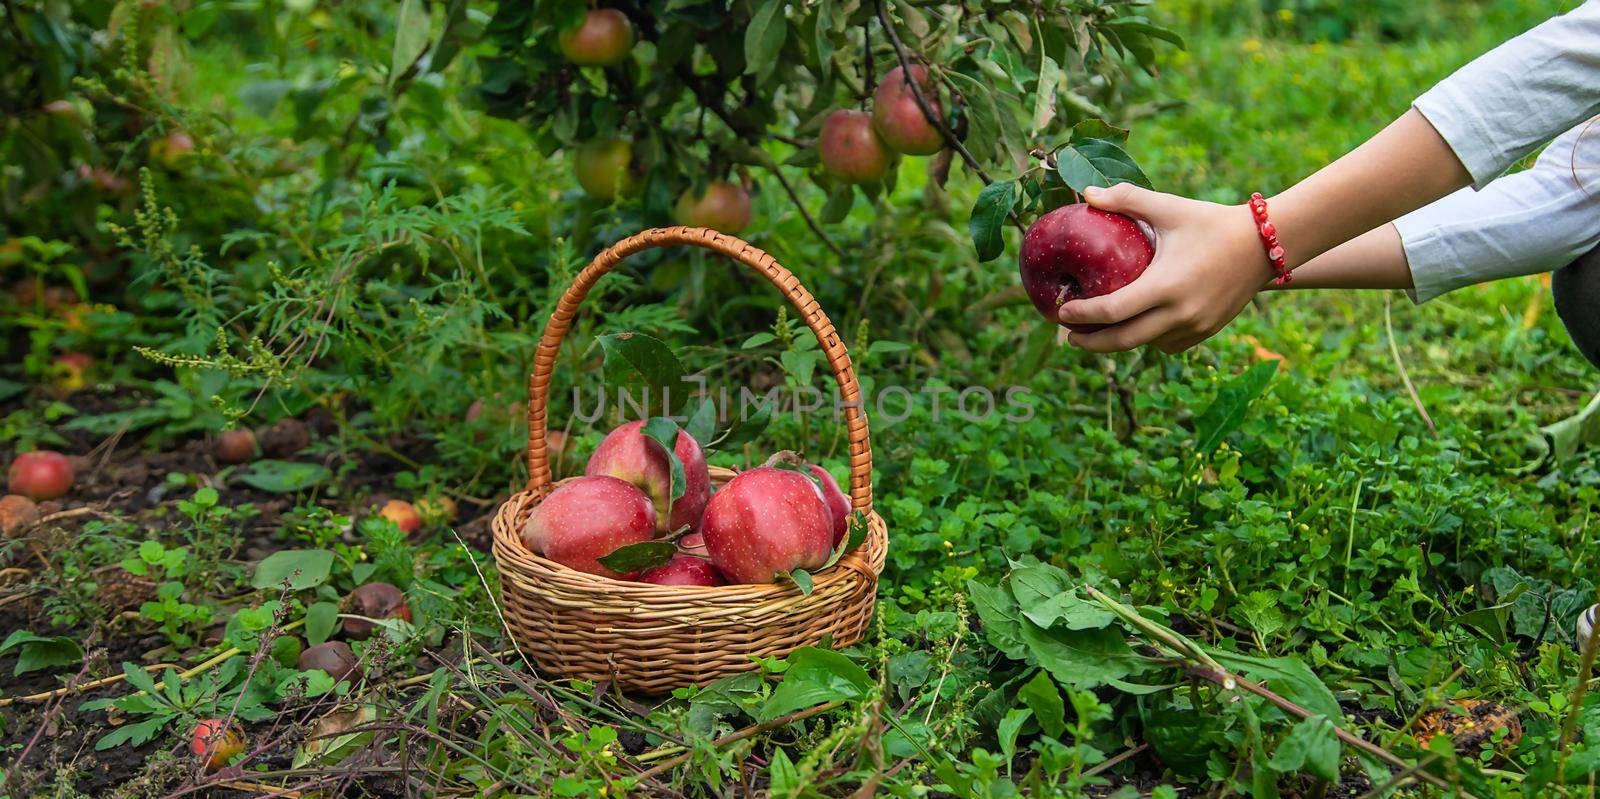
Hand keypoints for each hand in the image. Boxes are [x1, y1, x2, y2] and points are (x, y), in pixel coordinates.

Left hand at [1059, 183, 1275, 353]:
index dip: (1082, 315)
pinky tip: (1136, 327)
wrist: (1266, 244)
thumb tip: (1086, 193)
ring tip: (1096, 331)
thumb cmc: (1212, 222)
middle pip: (1123, 340)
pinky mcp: (1206, 331)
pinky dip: (1148, 339)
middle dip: (1091, 342)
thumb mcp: (1170, 207)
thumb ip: (1127, 199)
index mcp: (1165, 286)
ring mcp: (1195, 326)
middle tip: (1068, 336)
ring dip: (1119, 340)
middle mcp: (1179, 313)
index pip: (1112, 311)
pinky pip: (1167, 344)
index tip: (1061, 311)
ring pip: (1145, 344)